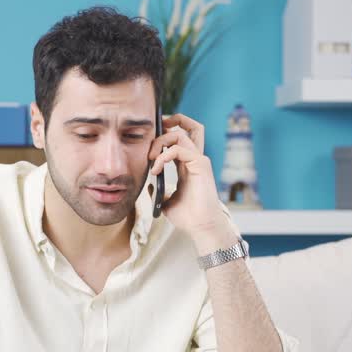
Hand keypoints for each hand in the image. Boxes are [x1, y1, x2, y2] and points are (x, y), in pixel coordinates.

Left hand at [148, 113, 237, 251]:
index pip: (181, 136)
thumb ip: (159, 191)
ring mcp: (199, 160)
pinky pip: (179, 149)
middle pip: (188, 126)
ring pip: (180, 134)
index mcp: (187, 164)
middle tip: (152, 138)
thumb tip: (149, 185)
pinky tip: (156, 169)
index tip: (151, 138)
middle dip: (169, 124)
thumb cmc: (188, 216)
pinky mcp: (201, 164)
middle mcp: (194, 158)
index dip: (168, 130)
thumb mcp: (166, 201)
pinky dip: (163, 157)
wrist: (200, 227)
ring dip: (160, 142)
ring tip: (151, 159)